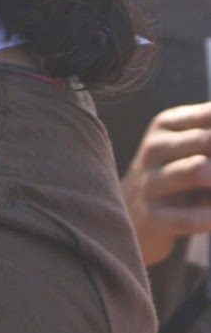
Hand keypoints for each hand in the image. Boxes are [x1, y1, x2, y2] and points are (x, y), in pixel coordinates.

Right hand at [122, 101, 210, 266]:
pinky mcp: (151, 216)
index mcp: (166, 124)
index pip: (210, 115)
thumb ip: (209, 137)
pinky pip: (190, 217)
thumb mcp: (189, 145)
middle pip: (207, 139)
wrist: (130, 213)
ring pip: (198, 170)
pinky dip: (210, 217)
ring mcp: (150, 182)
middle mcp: (155, 149)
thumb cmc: (174, 173)